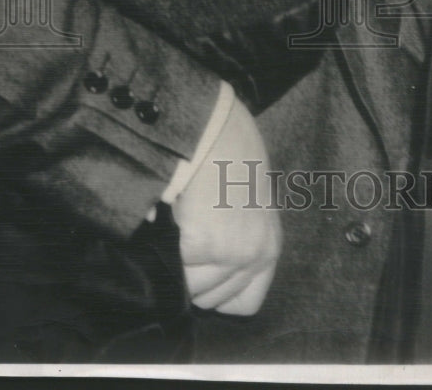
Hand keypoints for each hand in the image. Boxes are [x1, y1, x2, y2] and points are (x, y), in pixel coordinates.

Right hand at [172, 97, 281, 314]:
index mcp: (269, 247)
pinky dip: (162, 247)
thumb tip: (200, 272)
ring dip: (175, 262)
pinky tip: (171, 218)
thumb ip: (235, 242)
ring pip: (188, 288)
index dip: (218, 292)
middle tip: (186, 237)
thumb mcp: (247, 208)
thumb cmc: (229, 156)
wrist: (217, 128)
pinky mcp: (205, 243)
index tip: (203, 270)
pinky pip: (173, 267)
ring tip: (179, 225)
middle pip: (210, 299)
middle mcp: (256, 254)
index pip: (245, 303)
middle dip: (191, 274)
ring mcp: (231, 252)